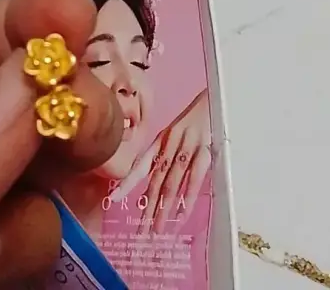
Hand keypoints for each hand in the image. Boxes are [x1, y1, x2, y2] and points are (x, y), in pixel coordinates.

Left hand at [112, 90, 209, 233]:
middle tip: (139, 233)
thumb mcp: (175, 132)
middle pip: (155, 182)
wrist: (216, 97)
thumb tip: (153, 180)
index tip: (113, 201)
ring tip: (156, 231)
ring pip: (172, 183)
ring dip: (163, 209)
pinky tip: (180, 215)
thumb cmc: (197, 117)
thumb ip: (164, 153)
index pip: (141, 164)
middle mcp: (170, 145)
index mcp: (162, 140)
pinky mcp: (205, 151)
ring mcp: (187, 147)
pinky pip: (194, 178)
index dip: (127, 182)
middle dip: (146, 209)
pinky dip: (187, 197)